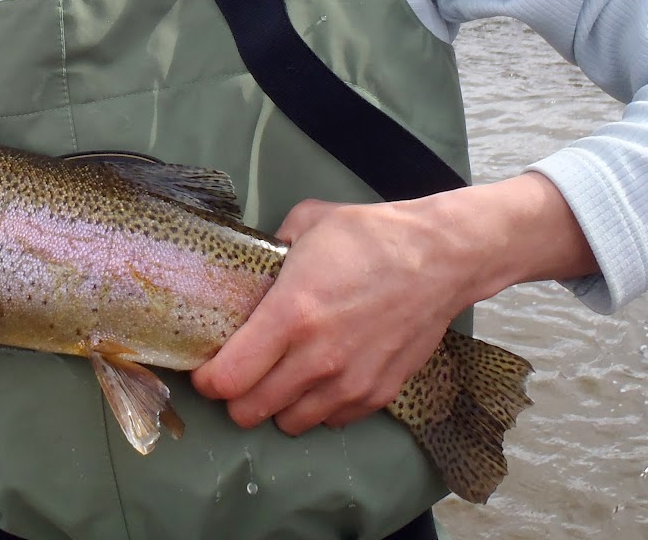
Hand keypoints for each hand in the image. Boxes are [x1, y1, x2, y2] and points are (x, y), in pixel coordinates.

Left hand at [191, 196, 459, 435]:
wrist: (441, 258)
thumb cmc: (370, 236)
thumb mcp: (306, 224)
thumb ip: (269, 249)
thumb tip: (251, 266)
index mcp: (290, 315)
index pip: (228, 378)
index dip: (207, 379)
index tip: (206, 368)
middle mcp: (317, 359)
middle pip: (250, 411)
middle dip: (235, 397)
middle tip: (239, 374)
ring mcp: (350, 383)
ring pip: (289, 423)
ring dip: (276, 405)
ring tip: (280, 376)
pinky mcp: (378, 394)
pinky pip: (330, 420)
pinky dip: (317, 407)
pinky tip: (319, 377)